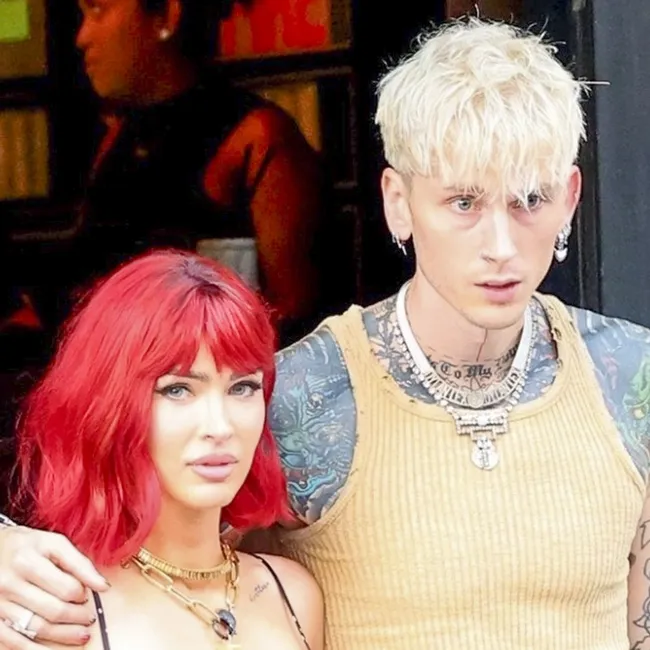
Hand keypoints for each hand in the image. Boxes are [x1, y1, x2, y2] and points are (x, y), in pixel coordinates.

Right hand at [0, 526, 107, 647]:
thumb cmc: (26, 546)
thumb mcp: (53, 543)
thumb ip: (79, 563)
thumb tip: (103, 586)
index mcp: (28, 561)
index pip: (66, 587)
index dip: (82, 595)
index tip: (87, 596)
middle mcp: (10, 583)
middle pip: (53, 610)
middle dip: (78, 617)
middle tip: (89, 618)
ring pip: (37, 628)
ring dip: (64, 635)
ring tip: (81, 634)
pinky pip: (13, 641)